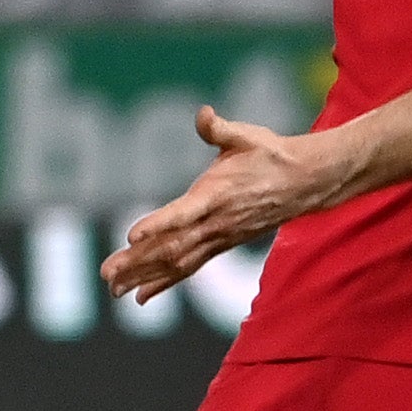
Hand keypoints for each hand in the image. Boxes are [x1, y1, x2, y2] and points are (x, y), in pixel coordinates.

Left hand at [102, 106, 343, 300]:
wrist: (305, 182)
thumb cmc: (271, 154)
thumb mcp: (246, 136)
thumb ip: (219, 129)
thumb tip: (204, 114)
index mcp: (217, 194)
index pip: (184, 213)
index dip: (157, 224)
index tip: (130, 236)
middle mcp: (216, 223)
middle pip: (173, 247)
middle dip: (138, 261)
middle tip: (106, 274)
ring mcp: (219, 238)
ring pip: (177, 263)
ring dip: (144, 275)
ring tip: (114, 289)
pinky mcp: (221, 245)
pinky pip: (189, 268)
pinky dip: (163, 283)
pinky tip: (140, 296)